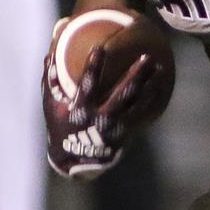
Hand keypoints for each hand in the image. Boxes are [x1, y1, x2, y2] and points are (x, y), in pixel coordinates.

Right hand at [42, 35, 164, 179]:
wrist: (75, 160)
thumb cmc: (61, 127)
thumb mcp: (50, 106)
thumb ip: (51, 80)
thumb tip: (49, 53)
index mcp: (81, 109)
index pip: (88, 84)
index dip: (93, 67)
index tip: (100, 48)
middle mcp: (100, 117)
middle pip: (122, 93)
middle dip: (136, 75)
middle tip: (147, 57)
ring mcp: (115, 126)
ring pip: (136, 103)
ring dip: (149, 84)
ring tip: (159, 68)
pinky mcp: (124, 132)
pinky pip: (141, 114)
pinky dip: (151, 100)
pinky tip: (160, 86)